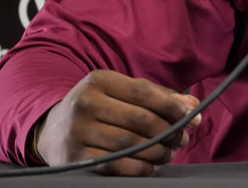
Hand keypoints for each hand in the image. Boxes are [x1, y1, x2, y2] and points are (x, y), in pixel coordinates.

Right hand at [33, 69, 201, 175]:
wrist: (53, 129)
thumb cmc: (101, 107)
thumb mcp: (123, 93)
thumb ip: (159, 97)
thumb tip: (194, 108)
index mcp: (99, 80)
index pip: (143, 93)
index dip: (172, 106)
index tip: (192, 117)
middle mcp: (85, 102)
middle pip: (139, 119)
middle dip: (168, 132)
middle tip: (182, 139)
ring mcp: (77, 130)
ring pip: (130, 144)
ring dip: (157, 152)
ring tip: (169, 153)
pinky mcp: (75, 157)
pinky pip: (116, 165)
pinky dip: (139, 168)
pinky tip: (151, 167)